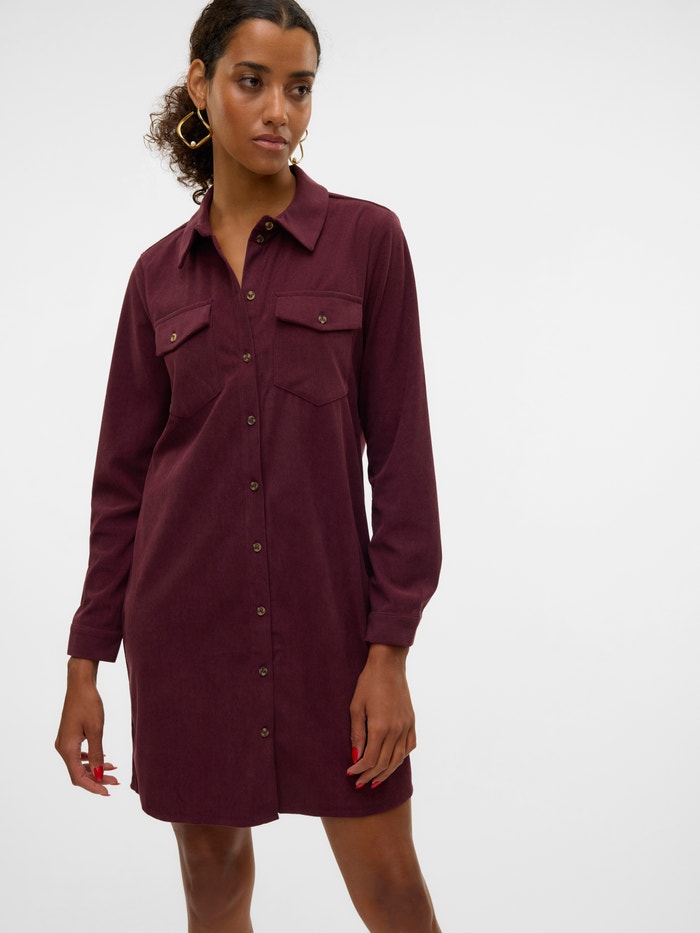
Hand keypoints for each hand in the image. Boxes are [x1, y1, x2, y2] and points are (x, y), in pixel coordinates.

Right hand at [54, 658, 117, 795]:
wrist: (80, 684)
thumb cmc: (88, 704)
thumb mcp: (96, 730)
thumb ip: (96, 755)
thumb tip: (97, 776)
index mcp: (67, 749)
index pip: (78, 777)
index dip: (92, 787)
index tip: (108, 792)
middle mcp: (62, 748)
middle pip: (78, 772)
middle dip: (97, 779)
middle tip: (116, 782)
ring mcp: (65, 742)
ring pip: (79, 764)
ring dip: (95, 769)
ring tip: (114, 770)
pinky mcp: (69, 736)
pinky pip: (79, 754)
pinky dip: (91, 759)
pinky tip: (104, 759)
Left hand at [345, 644, 415, 788]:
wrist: (389, 665)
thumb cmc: (368, 683)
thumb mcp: (356, 707)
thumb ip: (357, 734)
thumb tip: (355, 756)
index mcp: (380, 727)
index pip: (371, 759)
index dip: (359, 770)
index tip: (350, 773)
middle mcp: (396, 730)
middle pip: (384, 763)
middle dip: (370, 776)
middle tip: (359, 783)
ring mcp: (406, 726)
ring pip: (398, 759)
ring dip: (386, 772)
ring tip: (375, 780)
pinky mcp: (412, 721)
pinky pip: (409, 746)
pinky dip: (401, 758)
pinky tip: (393, 762)